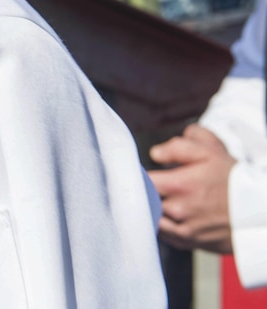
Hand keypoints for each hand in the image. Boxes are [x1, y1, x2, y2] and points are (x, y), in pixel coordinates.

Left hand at [148, 123, 236, 252]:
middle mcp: (177, 210)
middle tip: (145, 186)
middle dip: (141, 193)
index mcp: (178, 185)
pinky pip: (164, 236)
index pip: (139, 181)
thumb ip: (178, 146)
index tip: (136, 172)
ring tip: (154, 201)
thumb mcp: (210, 151)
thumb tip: (155, 153)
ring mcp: (182, 229)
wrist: (259, 211)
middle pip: (142, 201)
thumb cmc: (233, 180)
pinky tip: (165, 216)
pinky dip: (161, 226)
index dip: (135, 175)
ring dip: (149, 210)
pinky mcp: (189, 243)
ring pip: (151, 219)